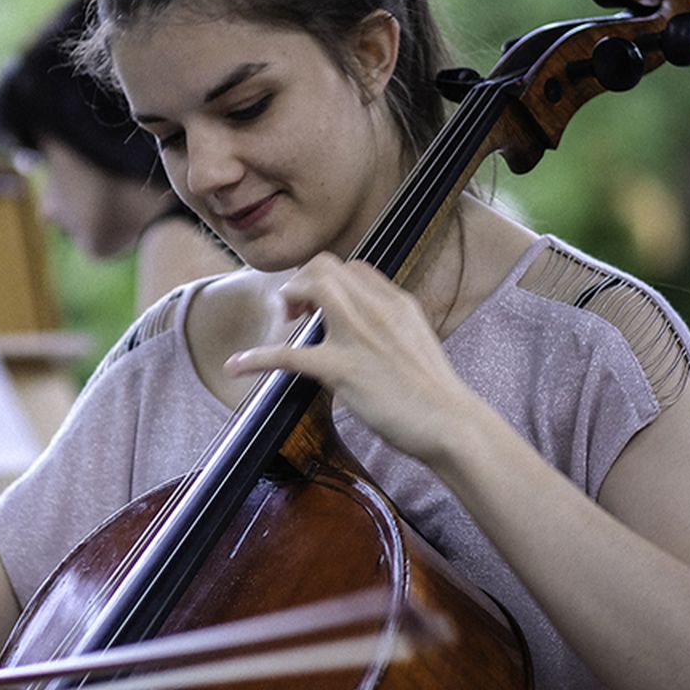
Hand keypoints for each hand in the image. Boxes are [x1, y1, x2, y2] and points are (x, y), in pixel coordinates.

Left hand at [224, 254, 480, 460]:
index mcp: (397, 302)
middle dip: (303, 282)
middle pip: (324, 267)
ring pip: (310, 288)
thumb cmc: (435, 394)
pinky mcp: (342, 369)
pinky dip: (256, 358)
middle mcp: (377, 308)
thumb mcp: (417, 343)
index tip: (320, 303)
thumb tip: (367, 338)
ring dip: (288, 299)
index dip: (329, 281)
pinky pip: (288, 354)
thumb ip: (391, 330)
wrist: (451, 423)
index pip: (352, 268)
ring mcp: (358, 335)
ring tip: (282, 323)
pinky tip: (237, 365)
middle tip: (297, 313)